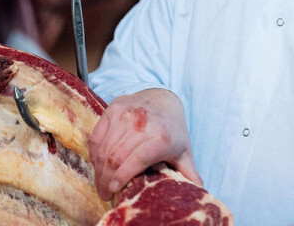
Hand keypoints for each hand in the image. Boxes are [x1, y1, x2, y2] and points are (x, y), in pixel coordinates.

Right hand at [88, 88, 202, 200]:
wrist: (163, 99)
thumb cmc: (172, 131)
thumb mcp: (183, 152)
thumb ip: (189, 173)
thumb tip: (198, 192)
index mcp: (162, 136)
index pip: (137, 159)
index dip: (123, 176)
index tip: (115, 190)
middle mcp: (143, 123)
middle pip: (116, 157)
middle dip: (107, 180)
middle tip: (105, 193)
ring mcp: (126, 114)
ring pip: (104, 149)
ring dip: (99, 170)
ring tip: (101, 183)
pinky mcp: (113, 108)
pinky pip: (97, 137)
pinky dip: (94, 154)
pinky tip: (98, 165)